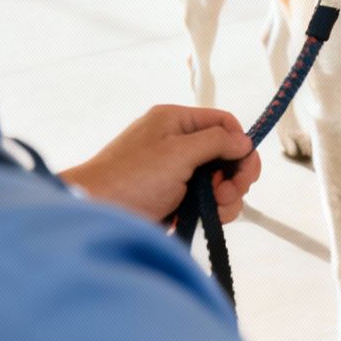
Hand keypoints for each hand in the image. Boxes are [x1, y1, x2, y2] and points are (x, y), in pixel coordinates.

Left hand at [58, 105, 261, 225]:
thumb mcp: (178, 153)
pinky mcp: (173, 200)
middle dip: (234, 176)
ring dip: (226, 197)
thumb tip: (243, 142)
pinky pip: (205, 202)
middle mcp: (176, 144)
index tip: (246, 170)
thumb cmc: (129, 179)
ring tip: (214, 209)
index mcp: (175, 122)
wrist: (94, 216)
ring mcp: (175, 174)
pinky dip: (212, 211)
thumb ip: (216, 142)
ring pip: (218, 181)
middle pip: (225, 154)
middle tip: (228, 193)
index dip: (240, 145)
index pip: (223, 123)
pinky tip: (205, 218)